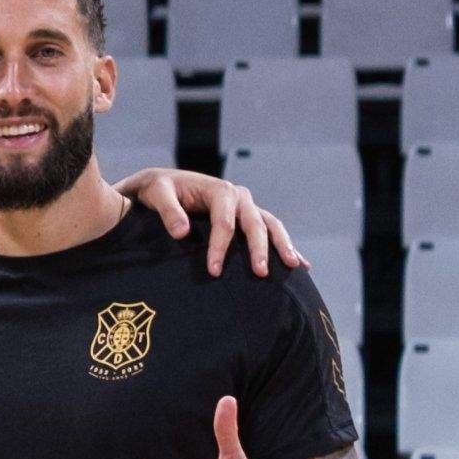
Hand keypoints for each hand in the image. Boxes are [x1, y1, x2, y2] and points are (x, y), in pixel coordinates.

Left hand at [116, 166, 302, 276]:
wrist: (163, 185)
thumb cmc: (158, 190)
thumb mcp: (157, 193)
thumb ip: (168, 211)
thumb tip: (182, 232)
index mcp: (219, 189)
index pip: (225, 221)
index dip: (220, 246)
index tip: (214, 270)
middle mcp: (238, 196)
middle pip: (254, 223)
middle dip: (259, 248)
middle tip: (260, 273)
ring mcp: (247, 206)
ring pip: (270, 225)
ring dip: (282, 245)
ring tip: (292, 267)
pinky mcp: (248, 217)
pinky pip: (271, 230)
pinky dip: (286, 245)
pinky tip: (301, 264)